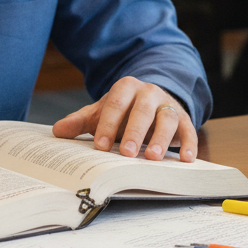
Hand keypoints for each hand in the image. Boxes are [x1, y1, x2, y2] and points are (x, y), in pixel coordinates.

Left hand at [52, 76, 197, 161]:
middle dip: (135, 131)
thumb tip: (57, 131)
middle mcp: (149, 93)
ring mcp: (168, 105)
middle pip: (143, 110)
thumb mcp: (102, 112)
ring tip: (153, 157)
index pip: (116, 103)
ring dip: (162, 138)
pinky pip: (189, 130)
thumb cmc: (124, 110)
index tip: (100, 146)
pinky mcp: (184, 119)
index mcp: (126, 88)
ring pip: (167, 118)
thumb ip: (81, 121)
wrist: (153, 99)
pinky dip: (189, 144)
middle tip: (127, 153)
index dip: (108, 124)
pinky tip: (186, 159)